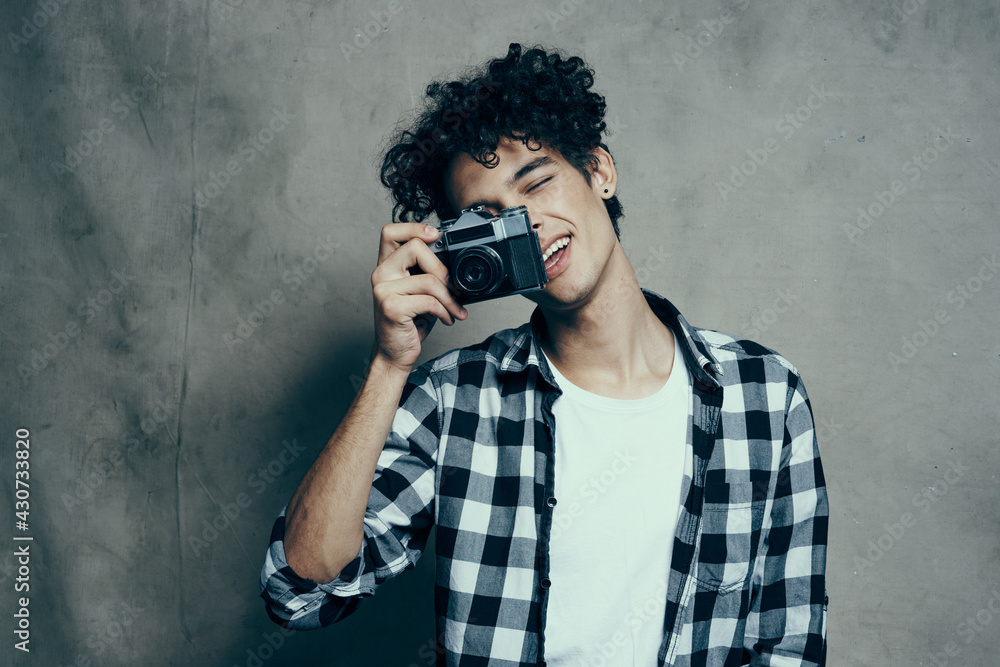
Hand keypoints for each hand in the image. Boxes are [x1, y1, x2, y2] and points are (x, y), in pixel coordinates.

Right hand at [370, 223, 467, 373]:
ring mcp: (383, 290)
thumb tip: (455, 261)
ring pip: (429, 279)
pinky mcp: (391, 307)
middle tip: (453, 288)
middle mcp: (380, 274)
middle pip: (415, 248)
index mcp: (386, 266)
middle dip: (442, 269)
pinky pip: (429, 301)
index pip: (390, 232)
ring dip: (450, 298)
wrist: (395, 353)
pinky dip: (445, 311)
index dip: (414, 227)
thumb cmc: (410, 321)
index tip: (435, 235)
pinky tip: (447, 319)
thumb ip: (427, 272)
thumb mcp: (419, 292)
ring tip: (455, 310)